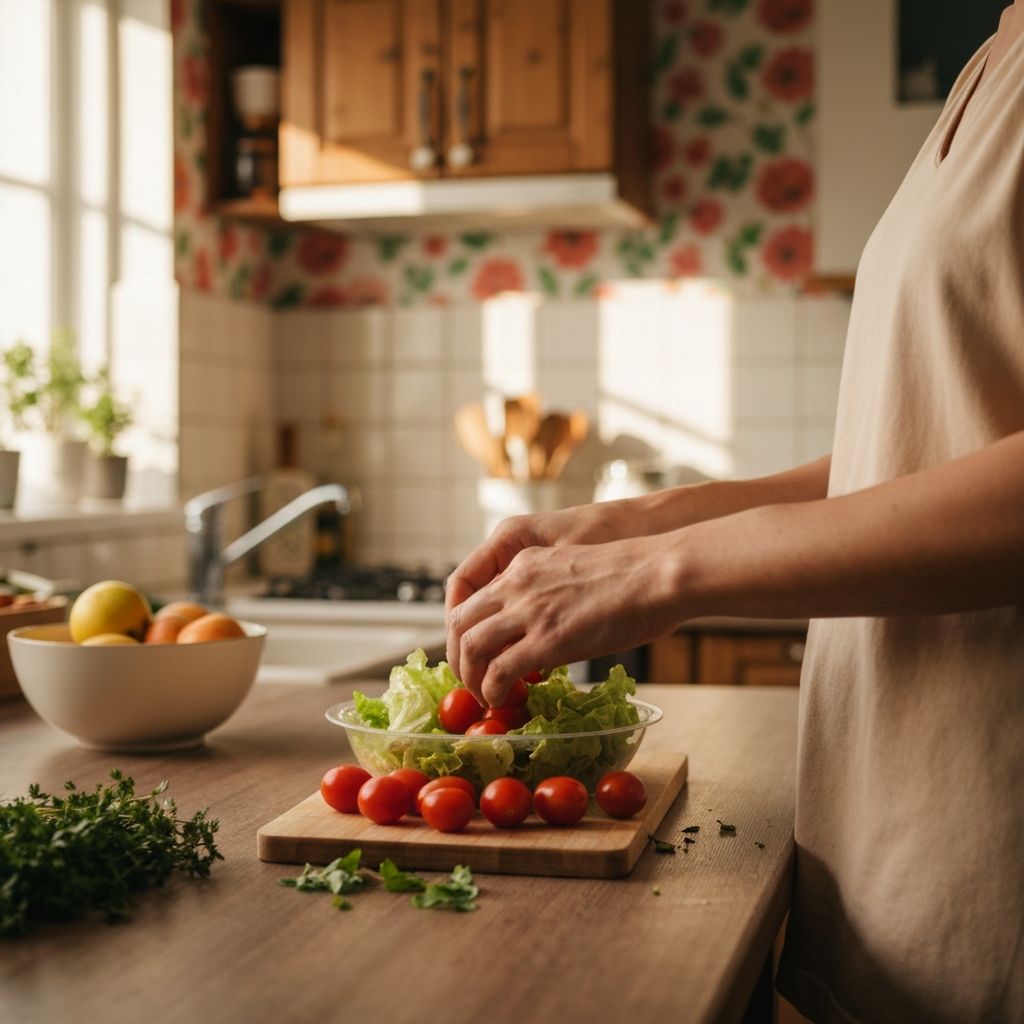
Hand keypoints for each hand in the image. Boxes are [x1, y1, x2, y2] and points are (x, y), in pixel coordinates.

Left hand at [446, 535, 680, 705]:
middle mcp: (517, 583)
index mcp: (525, 563)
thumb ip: (551, 594)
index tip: (474, 651)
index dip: (467, 629)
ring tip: (481, 694)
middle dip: (457, 655)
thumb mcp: (575, 570)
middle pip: (460, 621)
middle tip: (468, 678)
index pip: (474, 596)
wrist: (658, 574)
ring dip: (469, 677)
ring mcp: (529, 611)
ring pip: (471, 646)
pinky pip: (499, 670)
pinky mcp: (546, 640)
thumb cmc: (635, 575)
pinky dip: (491, 690)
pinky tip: (499, 699)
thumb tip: (549, 631)